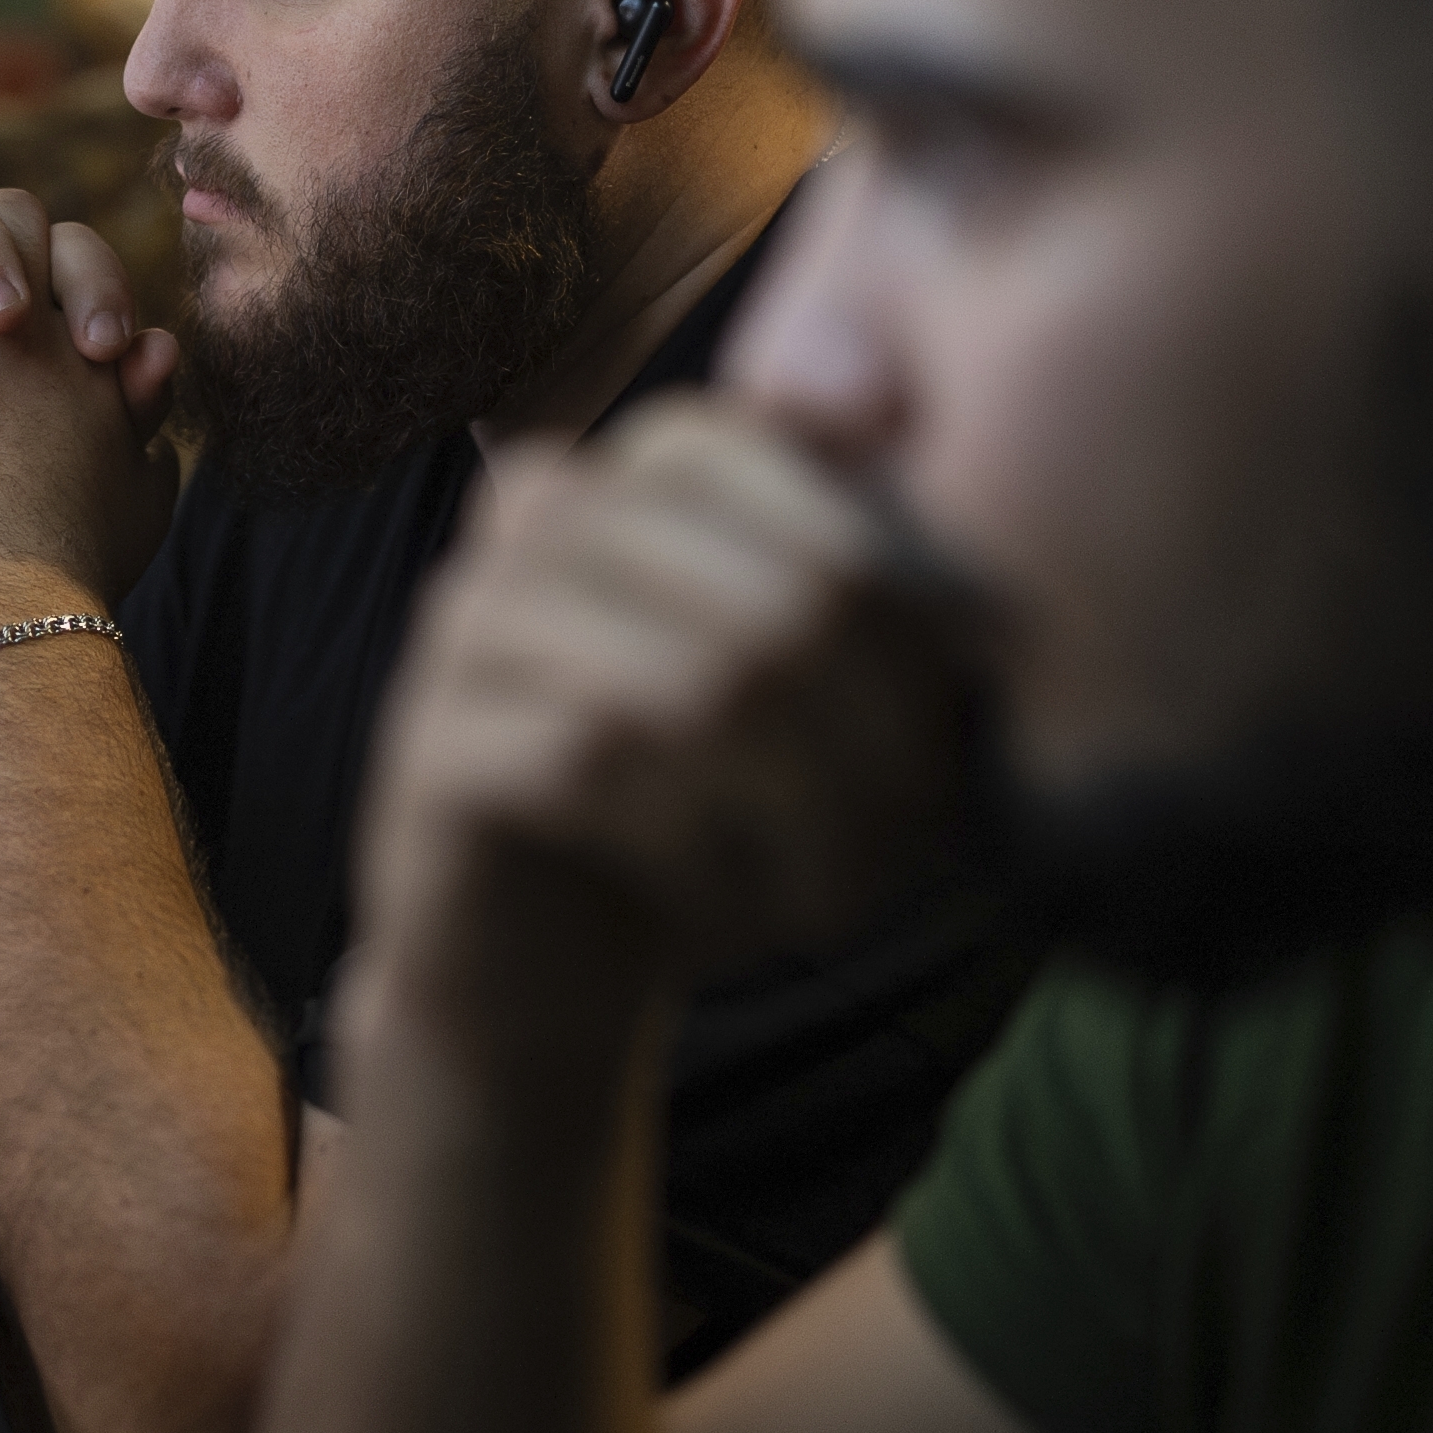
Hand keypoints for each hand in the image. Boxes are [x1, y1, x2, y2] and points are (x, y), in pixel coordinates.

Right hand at [353, 395, 972, 1039]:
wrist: (538, 965)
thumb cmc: (697, 819)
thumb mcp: (813, 709)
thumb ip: (883, 630)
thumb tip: (999, 623)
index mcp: (648, 467)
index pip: (815, 476)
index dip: (908, 611)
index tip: (947, 727)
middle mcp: (546, 511)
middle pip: (783, 602)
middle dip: (874, 752)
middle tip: (901, 852)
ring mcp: (473, 621)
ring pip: (698, 691)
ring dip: (795, 823)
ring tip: (820, 900)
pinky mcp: (432, 745)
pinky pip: (597, 770)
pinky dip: (691, 857)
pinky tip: (715, 912)